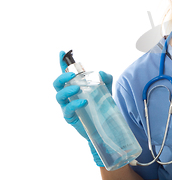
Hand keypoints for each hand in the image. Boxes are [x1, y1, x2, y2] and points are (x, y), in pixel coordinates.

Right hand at [53, 51, 113, 166]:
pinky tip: (84, 101)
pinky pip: (68, 110)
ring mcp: (68, 106)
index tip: (61, 53)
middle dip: (62, 76)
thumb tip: (100, 73)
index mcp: (75, 86)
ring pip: (59, 96)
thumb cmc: (102, 105)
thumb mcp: (107, 89)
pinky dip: (74, 104)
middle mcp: (68, 95)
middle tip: (73, 74)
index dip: (62, 63)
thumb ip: (106, 78)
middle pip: (57, 84)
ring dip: (67, 89)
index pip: (66, 73)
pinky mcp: (71, 117)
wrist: (106, 126)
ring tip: (78, 88)